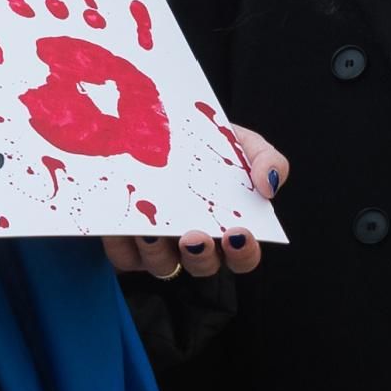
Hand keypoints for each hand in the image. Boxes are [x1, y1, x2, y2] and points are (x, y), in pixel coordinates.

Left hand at [102, 121, 286, 279]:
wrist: (155, 124)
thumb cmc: (206, 142)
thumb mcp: (241, 143)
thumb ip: (267, 160)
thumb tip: (269, 186)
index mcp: (226, 227)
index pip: (242, 257)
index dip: (244, 253)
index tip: (239, 233)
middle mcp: (194, 243)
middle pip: (203, 266)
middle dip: (201, 256)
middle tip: (195, 237)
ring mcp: (159, 247)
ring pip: (162, 266)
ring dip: (158, 252)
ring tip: (152, 229)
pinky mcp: (125, 243)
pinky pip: (122, 255)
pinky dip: (122, 243)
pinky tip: (121, 225)